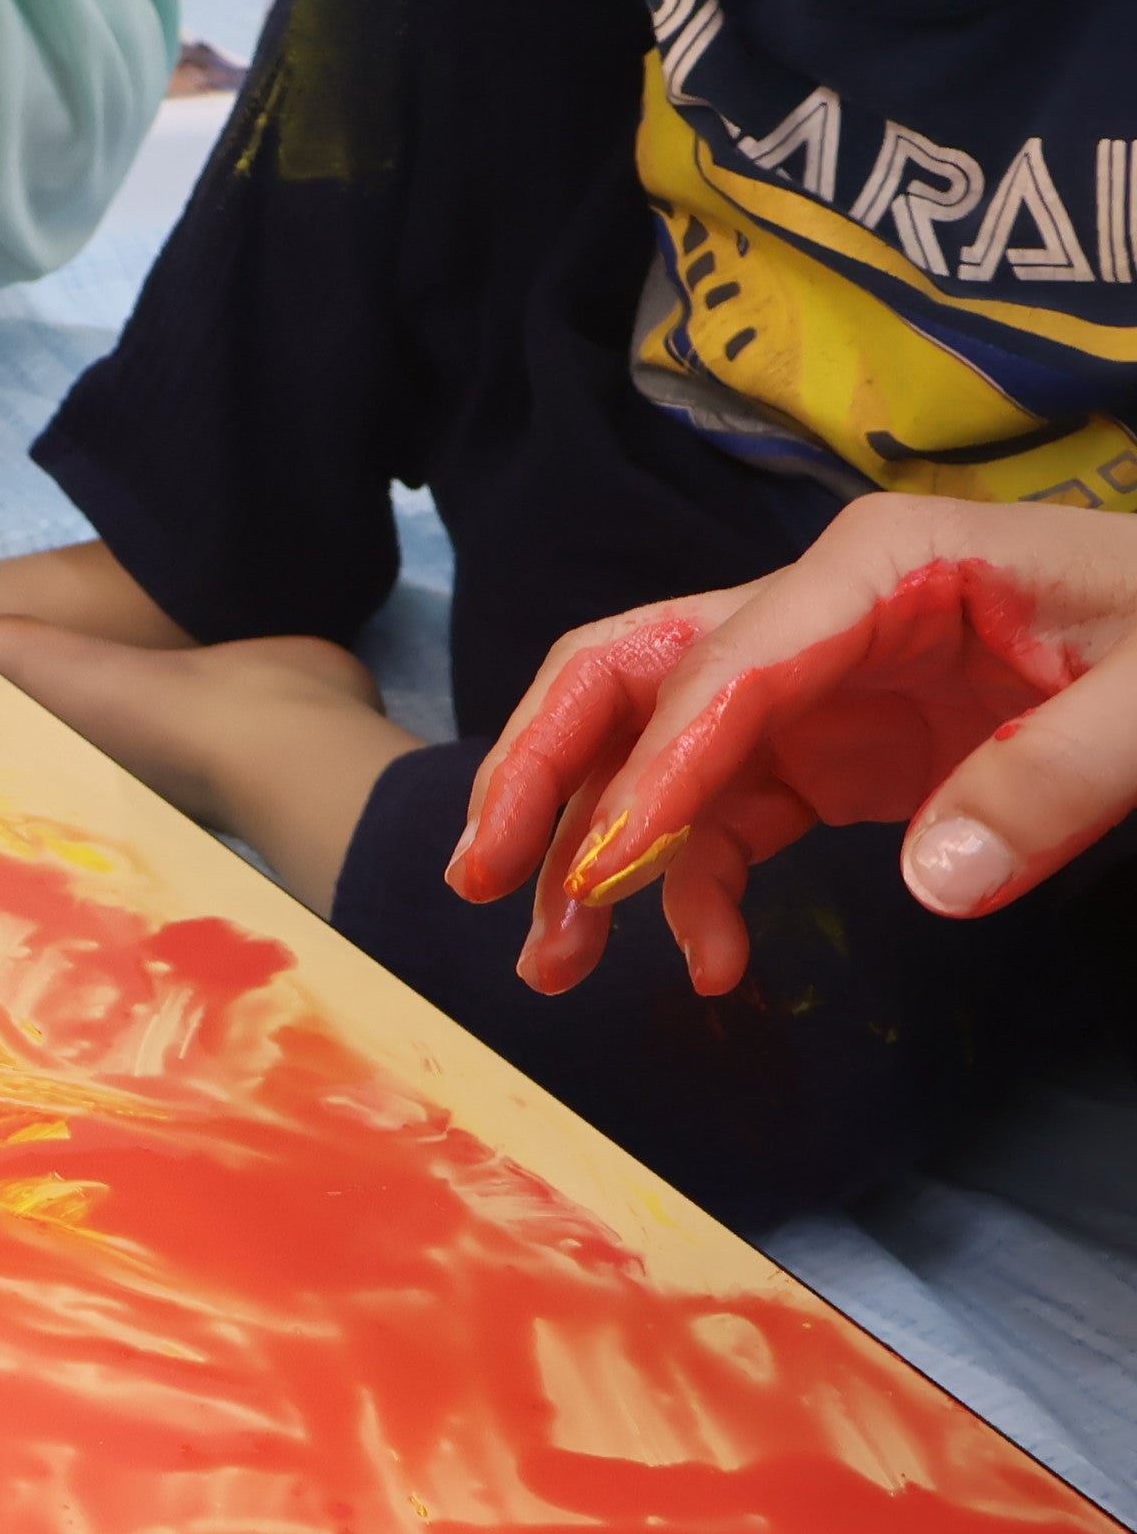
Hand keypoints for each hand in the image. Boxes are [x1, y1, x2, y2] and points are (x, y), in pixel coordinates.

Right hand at [449, 497, 1136, 995]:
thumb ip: (1052, 778)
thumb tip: (933, 883)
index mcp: (880, 568)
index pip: (729, 664)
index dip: (655, 768)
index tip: (601, 873)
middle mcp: (815, 613)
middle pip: (628, 675)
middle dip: (542, 775)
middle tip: (481, 878)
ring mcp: (813, 683)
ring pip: (649, 752)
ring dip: (589, 853)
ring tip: (552, 965)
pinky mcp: (827, 748)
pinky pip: (722, 813)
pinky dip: (690, 887)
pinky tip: (707, 959)